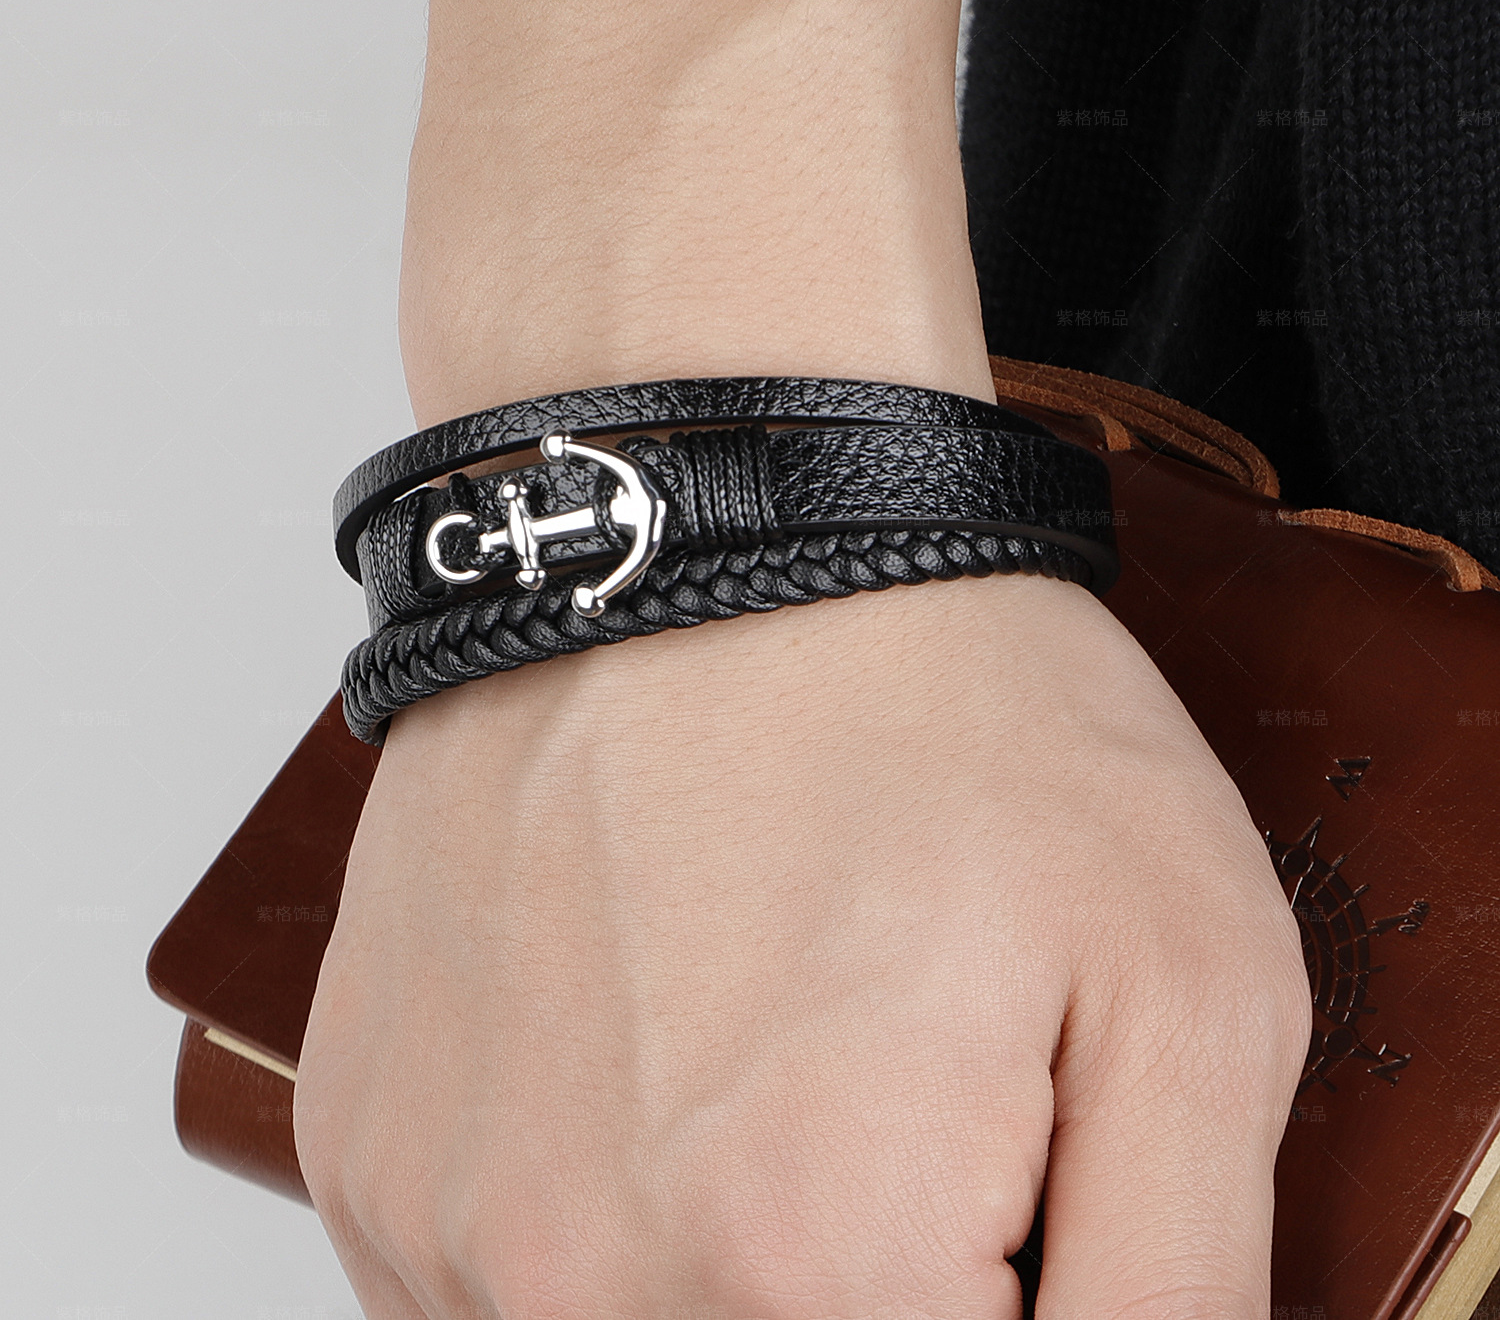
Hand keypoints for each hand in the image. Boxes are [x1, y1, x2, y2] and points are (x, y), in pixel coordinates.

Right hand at [294, 571, 1309, 1318]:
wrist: (711, 541)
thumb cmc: (943, 712)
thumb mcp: (1190, 989)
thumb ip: (1177, 1298)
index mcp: (817, 1268)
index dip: (1015, 1285)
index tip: (1003, 1173)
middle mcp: (589, 1281)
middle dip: (879, 1278)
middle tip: (900, 1095)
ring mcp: (450, 1220)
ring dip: (727, 1270)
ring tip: (763, 1067)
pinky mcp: (373, 1151)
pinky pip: (505, 1293)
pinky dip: (602, 1228)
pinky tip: (651, 1070)